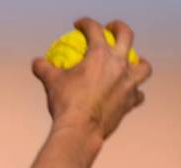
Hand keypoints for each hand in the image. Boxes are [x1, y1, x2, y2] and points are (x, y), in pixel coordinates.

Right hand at [31, 17, 152, 140]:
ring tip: (133, 63)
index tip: (79, 25)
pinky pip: (138, 95)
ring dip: (139, 63)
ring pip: (143, 67)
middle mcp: (119, 64)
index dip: (86, 24)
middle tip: (112, 29)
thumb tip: (37, 62)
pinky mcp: (130, 102)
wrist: (80, 130)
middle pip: (126, 35)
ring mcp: (128, 83)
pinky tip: (127, 94)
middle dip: (119, 28)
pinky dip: (134, 93)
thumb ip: (44, 68)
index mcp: (100, 54)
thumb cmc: (66, 103)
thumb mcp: (52, 82)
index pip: (94, 30)